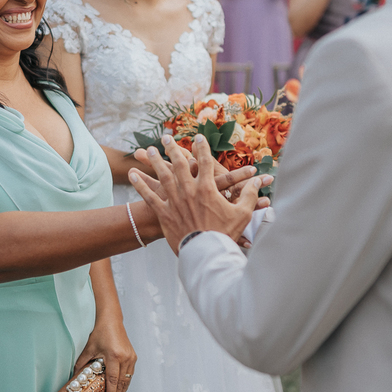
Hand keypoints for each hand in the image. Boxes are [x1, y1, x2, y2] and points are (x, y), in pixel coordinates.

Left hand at [73, 312, 135, 391]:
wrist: (112, 320)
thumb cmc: (100, 332)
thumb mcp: (89, 348)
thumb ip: (81, 363)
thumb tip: (74, 378)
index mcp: (114, 356)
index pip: (113, 381)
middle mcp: (125, 358)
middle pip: (122, 384)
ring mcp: (131, 358)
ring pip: (127, 381)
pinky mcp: (133, 357)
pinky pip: (129, 375)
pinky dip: (124, 384)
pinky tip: (120, 391)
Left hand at [130, 134, 267, 253]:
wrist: (206, 254)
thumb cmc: (225, 235)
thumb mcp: (243, 214)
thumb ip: (250, 194)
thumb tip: (259, 180)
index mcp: (207, 188)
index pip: (205, 162)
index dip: (202, 148)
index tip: (198, 138)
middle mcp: (189, 190)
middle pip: (179, 164)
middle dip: (173, 148)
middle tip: (166, 137)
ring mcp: (175, 201)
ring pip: (162, 176)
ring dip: (154, 161)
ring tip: (149, 149)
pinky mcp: (164, 213)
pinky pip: (149, 196)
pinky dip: (140, 184)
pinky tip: (132, 174)